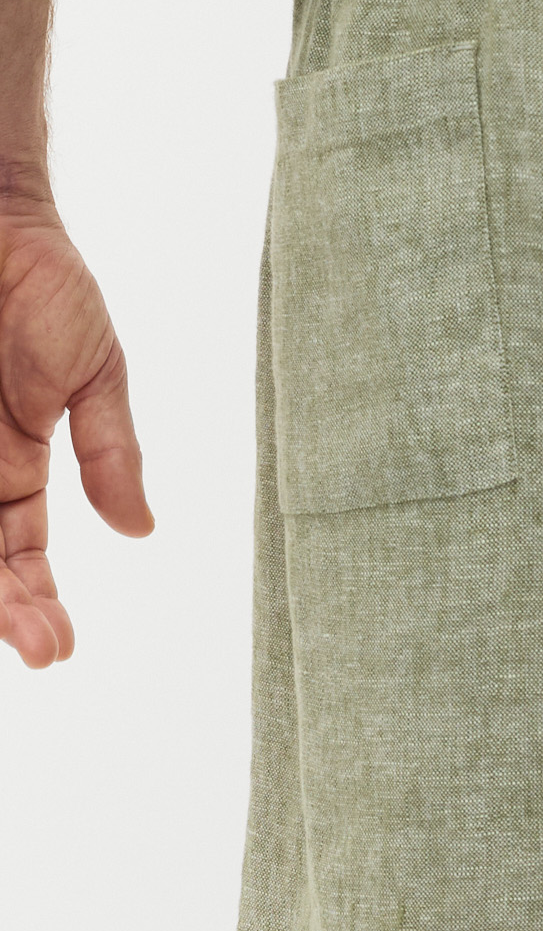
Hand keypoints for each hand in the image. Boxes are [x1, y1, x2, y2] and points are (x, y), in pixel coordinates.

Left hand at [0, 177, 153, 668]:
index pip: (18, 557)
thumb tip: (141, 530)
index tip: (56, 646)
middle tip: (29, 641)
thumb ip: (110, 451)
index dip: (32, 605)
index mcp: (12, 469)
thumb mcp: (95, 372)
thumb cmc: (44, 284)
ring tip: (3, 616)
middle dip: (3, 609)